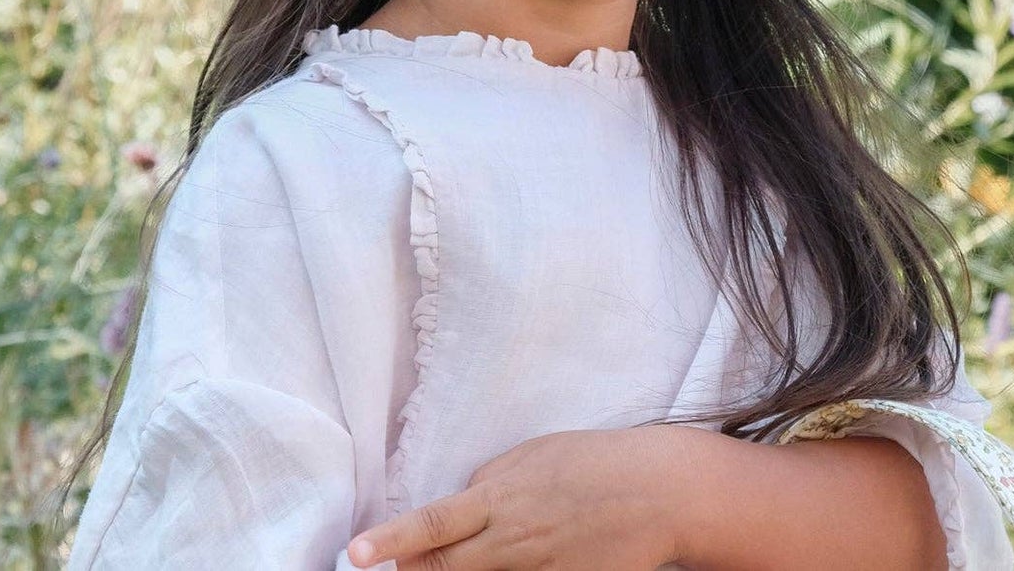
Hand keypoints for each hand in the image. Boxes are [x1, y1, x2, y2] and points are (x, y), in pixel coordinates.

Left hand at [346, 426, 685, 569]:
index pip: (433, 522)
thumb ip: (492, 481)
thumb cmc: (593, 462)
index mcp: (501, 497)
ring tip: (444, 562)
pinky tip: (504, 563)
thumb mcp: (533, 453)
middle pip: (444, 569)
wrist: (657, 490)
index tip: (355, 553)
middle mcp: (512, 540)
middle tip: (384, 565)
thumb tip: (463, 501)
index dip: (391, 540)